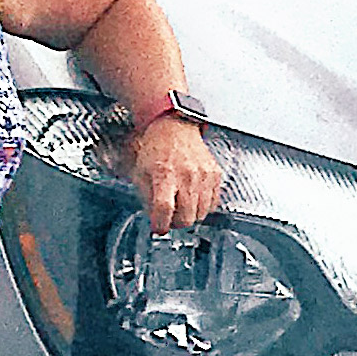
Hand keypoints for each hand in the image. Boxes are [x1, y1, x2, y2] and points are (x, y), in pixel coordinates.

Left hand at [128, 115, 225, 233]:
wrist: (175, 127)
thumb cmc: (156, 149)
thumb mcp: (141, 173)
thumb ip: (147, 199)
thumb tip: (156, 221)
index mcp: (164, 174)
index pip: (164, 209)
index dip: (161, 224)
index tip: (158, 228)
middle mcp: (186, 175)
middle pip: (186, 217)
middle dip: (176, 222)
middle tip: (169, 217)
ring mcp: (204, 175)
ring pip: (201, 214)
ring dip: (190, 215)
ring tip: (181, 205)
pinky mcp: (215, 174)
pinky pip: (213, 203)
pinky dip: (203, 206)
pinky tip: (193, 197)